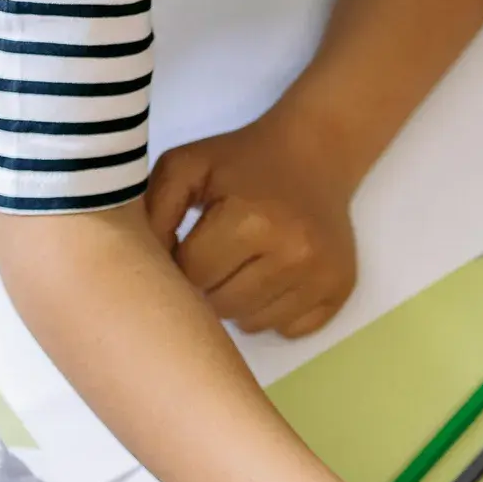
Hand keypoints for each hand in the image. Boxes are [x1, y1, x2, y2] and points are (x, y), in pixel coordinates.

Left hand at [144, 106, 359, 338]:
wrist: (315, 153)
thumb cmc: (242, 159)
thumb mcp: (185, 167)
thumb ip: (153, 211)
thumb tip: (142, 267)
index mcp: (250, 221)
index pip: (193, 275)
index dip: (181, 263)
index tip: (188, 243)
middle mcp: (292, 254)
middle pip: (222, 305)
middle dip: (208, 286)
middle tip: (216, 256)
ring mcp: (320, 277)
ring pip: (253, 323)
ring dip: (238, 302)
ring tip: (244, 266)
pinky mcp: (340, 292)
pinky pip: (289, 328)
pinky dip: (274, 311)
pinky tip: (273, 277)